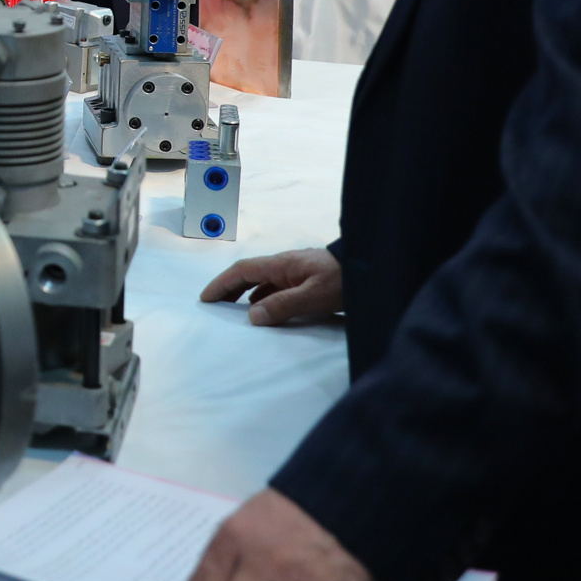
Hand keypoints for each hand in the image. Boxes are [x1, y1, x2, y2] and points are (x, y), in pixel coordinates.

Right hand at [199, 247, 342, 324]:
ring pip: (264, 281)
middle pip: (249, 274)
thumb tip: (252, 316)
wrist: (373, 270)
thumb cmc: (343, 281)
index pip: (242, 271)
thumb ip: (283, 305)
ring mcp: (297, 271)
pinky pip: (278, 287)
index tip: (206, 298)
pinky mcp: (308, 279)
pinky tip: (268, 311)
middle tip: (215, 306)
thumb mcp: (313, 296)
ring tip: (237, 312)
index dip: (222, 283)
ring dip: (246, 294)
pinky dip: (265, 298)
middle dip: (229, 288)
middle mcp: (285, 265)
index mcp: (281, 264)